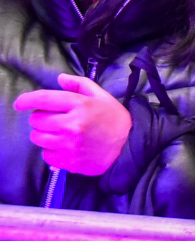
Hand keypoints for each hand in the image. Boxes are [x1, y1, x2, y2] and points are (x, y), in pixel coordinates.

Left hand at [14, 73, 131, 174]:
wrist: (129, 146)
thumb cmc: (114, 118)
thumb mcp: (101, 96)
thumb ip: (80, 84)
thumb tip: (59, 79)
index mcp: (80, 105)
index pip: (44, 99)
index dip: (27, 100)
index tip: (21, 103)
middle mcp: (72, 125)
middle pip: (36, 120)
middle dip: (42, 118)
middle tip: (55, 119)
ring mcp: (69, 145)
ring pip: (37, 138)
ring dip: (44, 135)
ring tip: (59, 134)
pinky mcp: (68, 161)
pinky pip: (45, 155)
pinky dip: (51, 151)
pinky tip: (65, 147)